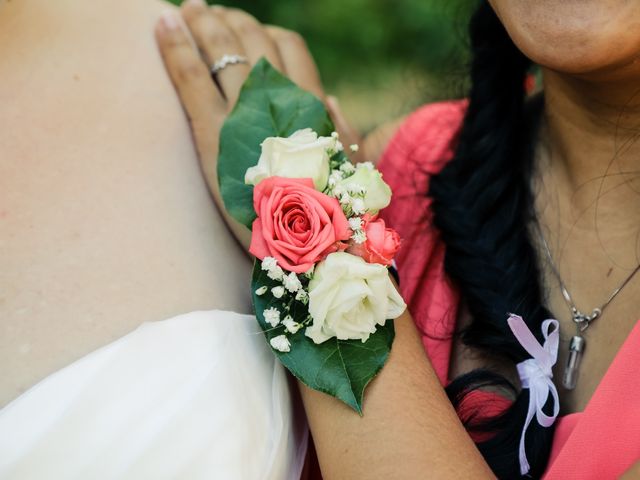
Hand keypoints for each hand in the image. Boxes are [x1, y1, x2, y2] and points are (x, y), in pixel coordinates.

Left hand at [155, 0, 360, 249]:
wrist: (310, 253)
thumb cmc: (333, 216)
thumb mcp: (349, 171)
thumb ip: (342, 131)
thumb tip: (331, 98)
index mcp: (314, 107)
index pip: (288, 46)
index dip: (265, 30)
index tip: (247, 27)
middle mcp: (281, 102)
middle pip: (252, 38)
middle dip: (228, 19)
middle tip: (206, 12)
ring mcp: (244, 115)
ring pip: (221, 48)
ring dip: (201, 21)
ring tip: (185, 11)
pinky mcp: (211, 136)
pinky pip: (190, 76)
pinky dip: (174, 44)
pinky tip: (161, 21)